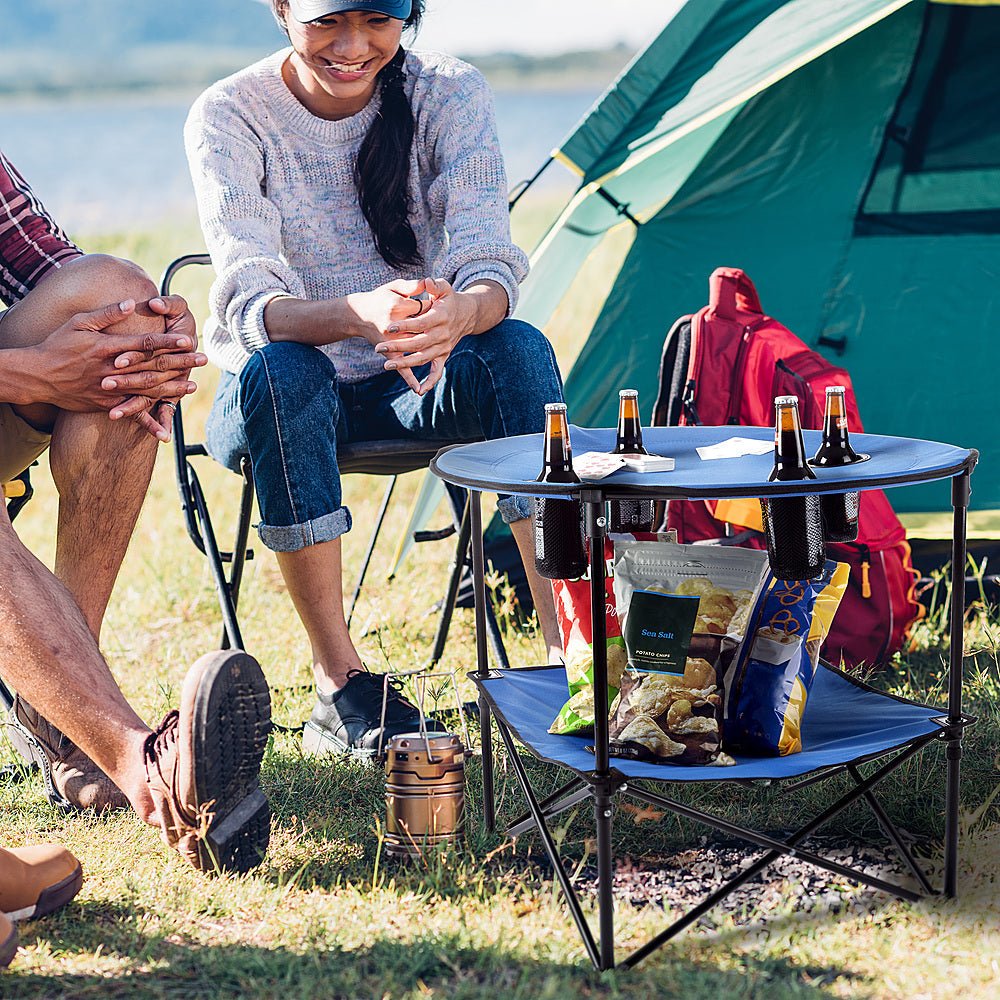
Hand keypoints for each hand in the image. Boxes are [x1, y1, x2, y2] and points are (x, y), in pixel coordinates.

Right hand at [24, 299, 204, 439]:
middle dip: (180, 363)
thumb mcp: (80, 322)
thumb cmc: (58, 345)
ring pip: (146, 389)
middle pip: (152, 366)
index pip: (144, 343)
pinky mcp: (105, 403)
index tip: (187, 339)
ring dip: (171, 388)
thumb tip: (132, 302)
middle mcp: (112, 369)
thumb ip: (108, 313)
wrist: (37, 376)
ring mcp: (109, 389)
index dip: (168, 341)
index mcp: (108, 347)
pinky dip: (148, 418)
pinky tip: (166, 421)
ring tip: (192, 385)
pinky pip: (131, 411)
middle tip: (203, 359)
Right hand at [346, 278, 429, 392]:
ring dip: (427, 347)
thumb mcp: (394, 286)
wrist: (359, 313)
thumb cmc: (380, 297)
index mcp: (396, 306)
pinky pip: (400, 367)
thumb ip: (412, 284)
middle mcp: (393, 326)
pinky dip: (409, 378)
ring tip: (438, 344)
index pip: (424, 308)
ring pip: (414, 348)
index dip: (433, 306)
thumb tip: (428, 282)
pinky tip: (419, 389)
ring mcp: (390, 342)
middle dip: (431, 326)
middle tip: (436, 322)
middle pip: (422, 328)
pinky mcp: (388, 353)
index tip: (436, 304)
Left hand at [374, 278, 472, 394]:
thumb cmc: (449, 299)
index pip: (421, 323)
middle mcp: (443, 334)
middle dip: (398, 346)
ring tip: (386, 364)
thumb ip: (435, 284)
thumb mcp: (444, 287)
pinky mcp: (444, 355)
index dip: (405, 325)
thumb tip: (426, 282)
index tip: (388, 327)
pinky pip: (438, 371)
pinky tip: (418, 390)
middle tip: (379, 348)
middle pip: (418, 343)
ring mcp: (444, 346)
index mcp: (441, 317)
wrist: (467, 314)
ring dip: (405, 363)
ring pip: (423, 358)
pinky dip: (430, 382)